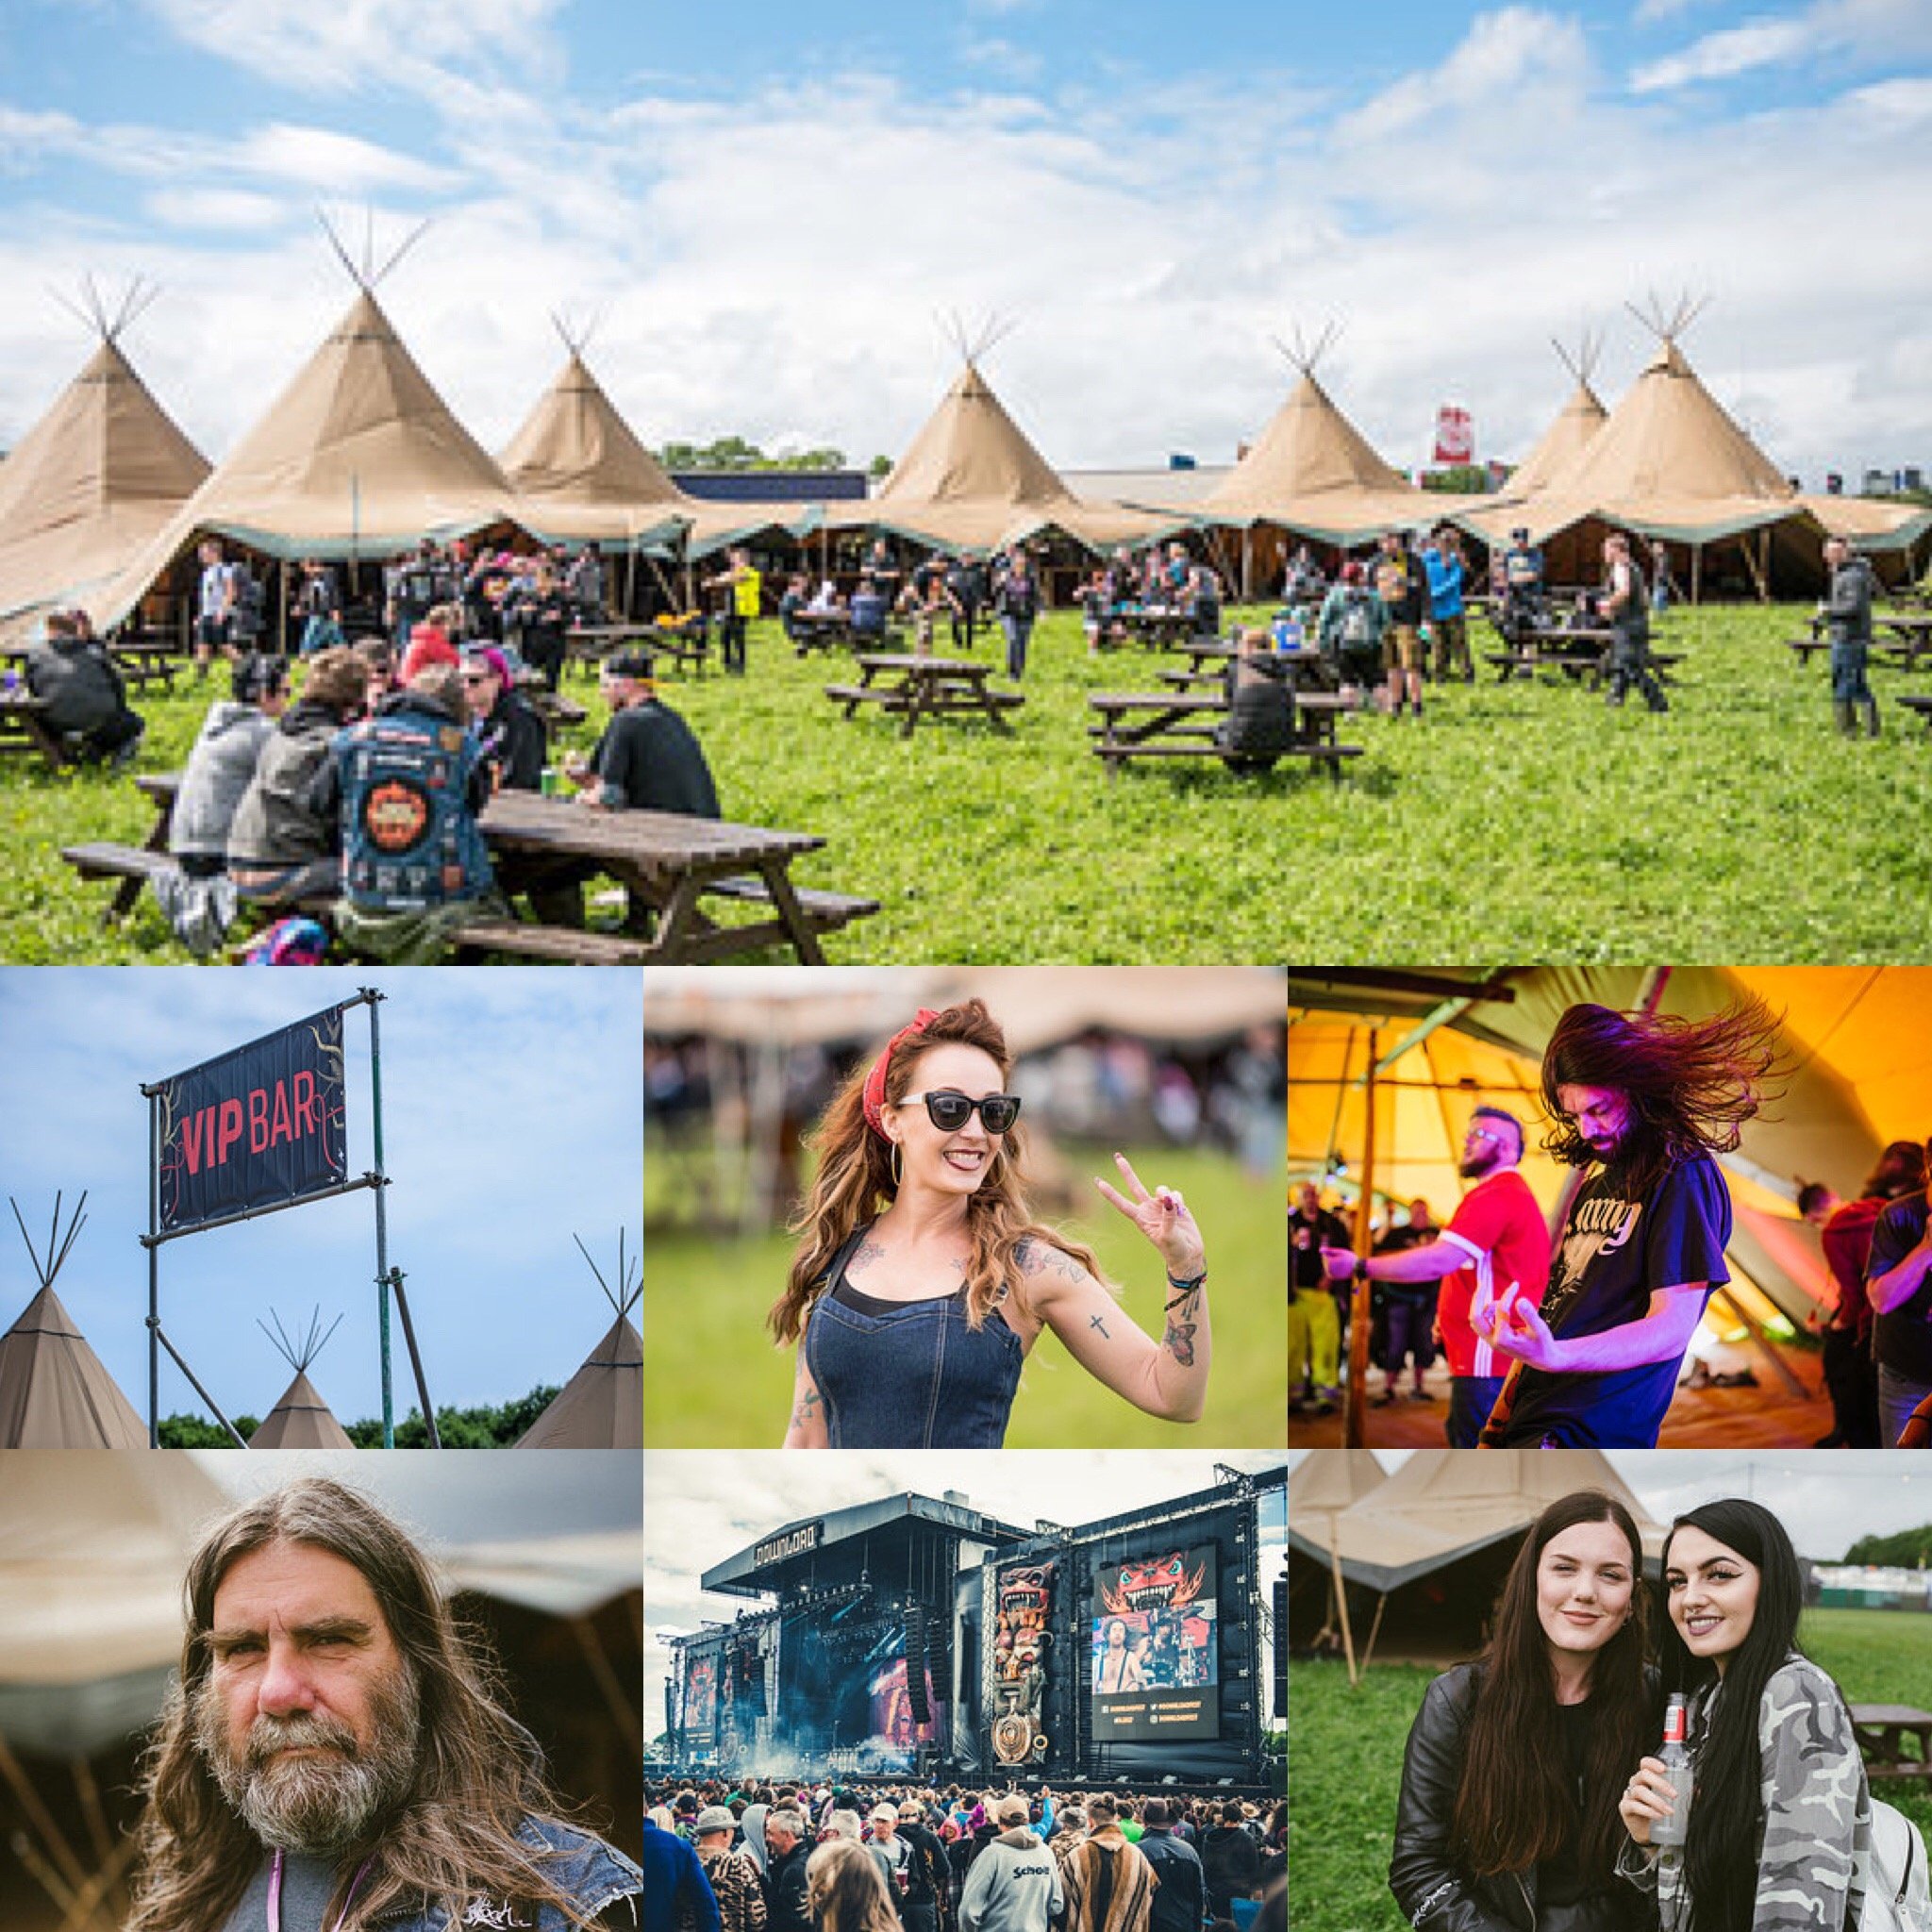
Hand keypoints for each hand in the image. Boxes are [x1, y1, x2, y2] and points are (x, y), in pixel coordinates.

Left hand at [1095, 1153, 1205, 1277]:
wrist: (1189, 1254)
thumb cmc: (1174, 1250)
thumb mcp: (1168, 1236)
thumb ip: (1168, 1217)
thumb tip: (1168, 1200)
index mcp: (1141, 1219)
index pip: (1122, 1204)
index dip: (1110, 1193)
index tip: (1098, 1182)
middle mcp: (1148, 1209)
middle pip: (1135, 1186)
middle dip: (1126, 1171)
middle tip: (1117, 1156)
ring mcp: (1161, 1206)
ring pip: (1161, 1189)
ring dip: (1166, 1194)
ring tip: (1174, 1209)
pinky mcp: (1175, 1204)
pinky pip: (1175, 1194)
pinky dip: (1179, 1201)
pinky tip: (1182, 1213)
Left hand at [1319, 1244, 1357, 1281]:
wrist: (1359, 1269)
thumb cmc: (1350, 1259)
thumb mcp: (1340, 1252)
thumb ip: (1329, 1251)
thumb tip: (1320, 1250)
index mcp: (1330, 1263)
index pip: (1326, 1254)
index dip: (1334, 1253)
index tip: (1341, 1256)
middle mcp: (1329, 1270)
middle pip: (1326, 1260)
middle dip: (1333, 1258)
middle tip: (1343, 1260)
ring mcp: (1331, 1274)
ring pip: (1328, 1264)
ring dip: (1334, 1263)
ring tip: (1343, 1264)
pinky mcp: (1333, 1277)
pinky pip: (1330, 1269)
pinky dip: (1334, 1267)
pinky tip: (1341, 1268)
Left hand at [1473, 1293, 1562, 1370]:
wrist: (1542, 1358)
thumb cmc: (1542, 1344)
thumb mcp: (1539, 1329)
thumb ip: (1530, 1315)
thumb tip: (1520, 1300)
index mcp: (1503, 1339)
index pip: (1500, 1310)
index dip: (1507, 1295)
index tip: (1515, 1285)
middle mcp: (1493, 1340)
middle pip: (1476, 1317)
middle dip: (1478, 1299)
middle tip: (1482, 1283)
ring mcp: (1490, 1340)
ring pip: (1476, 1320)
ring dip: (1481, 1305)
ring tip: (1496, 1295)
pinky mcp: (1492, 1338)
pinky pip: (1482, 1322)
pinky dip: (1485, 1311)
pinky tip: (1497, 1305)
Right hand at [1618, 1756, 1676, 1846]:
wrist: (1649, 1835)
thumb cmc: (1661, 1814)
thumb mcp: (1672, 1803)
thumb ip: (1683, 1796)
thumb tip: (1698, 1790)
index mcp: (1646, 1778)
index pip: (1645, 1764)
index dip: (1653, 1763)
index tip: (1665, 1769)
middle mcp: (1636, 1783)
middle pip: (1643, 1775)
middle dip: (1660, 1784)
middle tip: (1675, 1795)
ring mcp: (1629, 1795)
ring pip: (1640, 1791)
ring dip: (1657, 1801)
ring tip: (1670, 1811)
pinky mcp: (1625, 1808)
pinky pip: (1634, 1806)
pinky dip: (1647, 1810)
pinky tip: (1658, 1816)